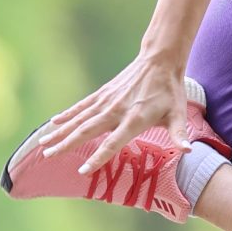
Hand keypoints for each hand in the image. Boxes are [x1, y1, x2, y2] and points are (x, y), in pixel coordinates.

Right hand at [12, 56, 192, 181]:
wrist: (159, 60)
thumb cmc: (170, 91)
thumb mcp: (178, 113)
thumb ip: (180, 135)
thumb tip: (188, 152)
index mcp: (134, 119)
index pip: (113, 142)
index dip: (98, 157)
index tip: (83, 170)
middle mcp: (116, 110)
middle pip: (87, 131)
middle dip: (66, 145)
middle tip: (48, 156)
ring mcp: (107, 100)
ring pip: (79, 119)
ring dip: (60, 132)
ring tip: (43, 143)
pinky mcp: (103, 93)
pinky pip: (82, 106)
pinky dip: (67, 114)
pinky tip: (52, 122)